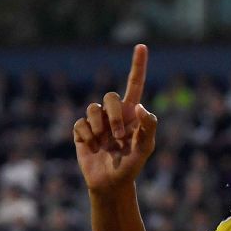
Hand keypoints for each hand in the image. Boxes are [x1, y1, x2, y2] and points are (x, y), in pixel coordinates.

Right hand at [73, 44, 158, 192]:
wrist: (111, 183)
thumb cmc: (132, 165)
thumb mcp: (146, 148)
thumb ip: (149, 127)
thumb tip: (140, 107)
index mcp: (131, 112)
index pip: (134, 83)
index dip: (138, 65)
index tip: (142, 46)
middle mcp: (113, 113)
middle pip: (109, 97)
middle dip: (114, 116)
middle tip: (119, 137)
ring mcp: (97, 121)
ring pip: (92, 108)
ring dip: (99, 126)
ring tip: (104, 143)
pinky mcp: (82, 131)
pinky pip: (81, 124)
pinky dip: (87, 136)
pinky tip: (93, 148)